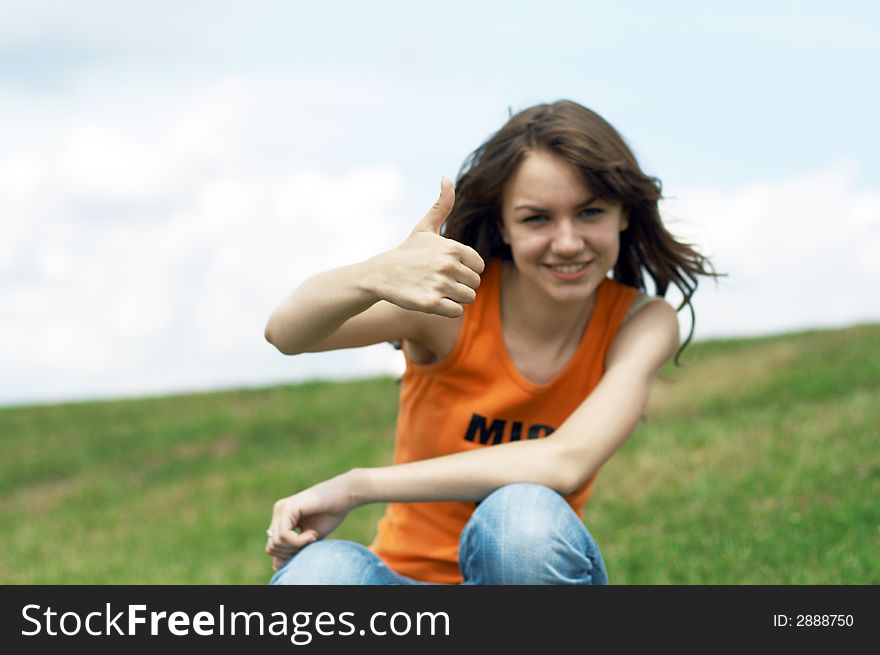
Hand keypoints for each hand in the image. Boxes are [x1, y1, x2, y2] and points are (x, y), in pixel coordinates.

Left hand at [265, 474, 354, 569]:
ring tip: (312, 537)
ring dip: (296, 546)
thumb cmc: (331, 514)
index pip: (273, 547)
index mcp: (282, 518)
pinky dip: (298, 541)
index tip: (307, 547)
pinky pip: (284, 535)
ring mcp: (281, 509)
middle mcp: (278, 512)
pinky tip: (312, 535)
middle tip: (309, 543)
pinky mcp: (288, 508)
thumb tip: (275, 565)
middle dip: (291, 552)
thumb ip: (293, 548)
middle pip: (272, 547)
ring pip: (276, 542)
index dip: (289, 554)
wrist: (345, 494)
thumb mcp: (310, 538)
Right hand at [366, 177, 484, 317]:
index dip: (466, 269)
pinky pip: (456, 311)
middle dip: (460, 284)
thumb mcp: (425, 227)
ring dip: (455, 298)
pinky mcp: (432, 304)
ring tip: (436, 289)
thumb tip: (447, 178)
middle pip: (475, 283)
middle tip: (439, 280)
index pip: (479, 266)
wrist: (380, 274)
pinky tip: (433, 301)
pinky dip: (448, 309)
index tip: (447, 268)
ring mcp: (440, 284)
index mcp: (453, 247)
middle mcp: (449, 265)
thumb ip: (442, 205)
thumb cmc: (407, 251)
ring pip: (468, 298)